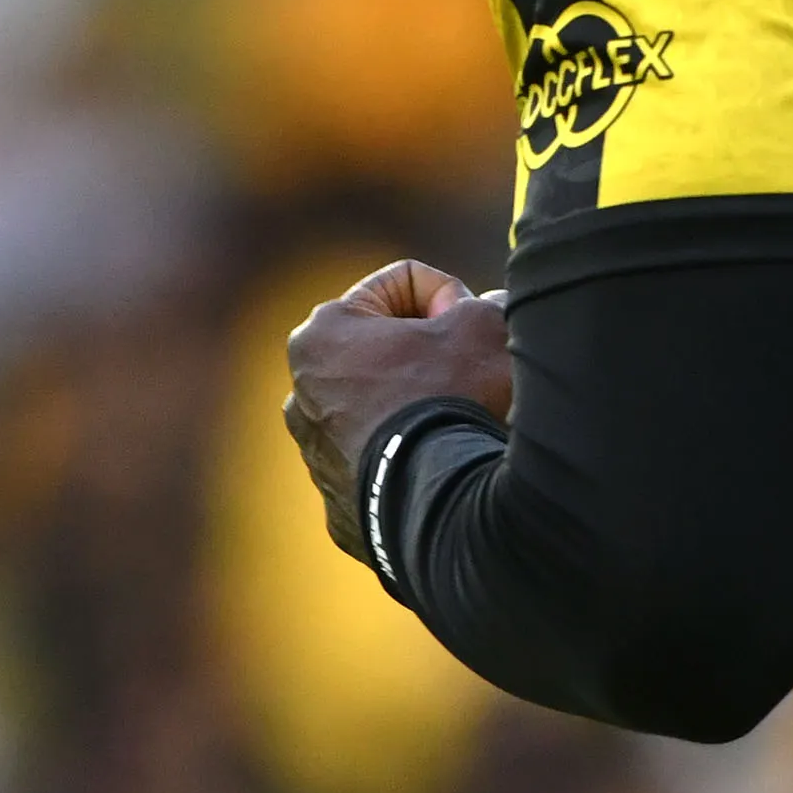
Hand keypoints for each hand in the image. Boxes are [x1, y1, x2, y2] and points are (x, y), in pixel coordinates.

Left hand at [282, 260, 513, 558]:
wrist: (447, 506)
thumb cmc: (454, 399)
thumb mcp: (484, 325)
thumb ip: (486, 304)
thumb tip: (490, 308)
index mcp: (324, 333)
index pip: (402, 285)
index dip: (451, 299)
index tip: (468, 332)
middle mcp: (302, 392)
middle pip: (385, 349)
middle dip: (432, 355)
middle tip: (473, 373)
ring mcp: (315, 456)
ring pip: (382, 409)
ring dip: (420, 407)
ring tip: (460, 426)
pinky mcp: (339, 508)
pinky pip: (384, 466)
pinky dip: (412, 460)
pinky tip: (446, 468)